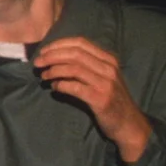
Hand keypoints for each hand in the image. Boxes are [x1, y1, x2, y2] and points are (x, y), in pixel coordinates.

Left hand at [33, 37, 150, 163]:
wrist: (128, 123)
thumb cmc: (111, 98)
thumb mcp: (103, 76)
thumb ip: (86, 65)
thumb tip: (55, 58)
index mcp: (108, 59)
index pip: (80, 43)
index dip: (59, 44)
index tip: (44, 51)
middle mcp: (109, 68)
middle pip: (75, 54)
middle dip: (52, 56)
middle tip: (37, 63)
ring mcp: (106, 83)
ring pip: (74, 68)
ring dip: (54, 70)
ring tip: (44, 76)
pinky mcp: (101, 98)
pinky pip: (75, 87)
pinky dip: (60, 85)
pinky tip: (54, 88)